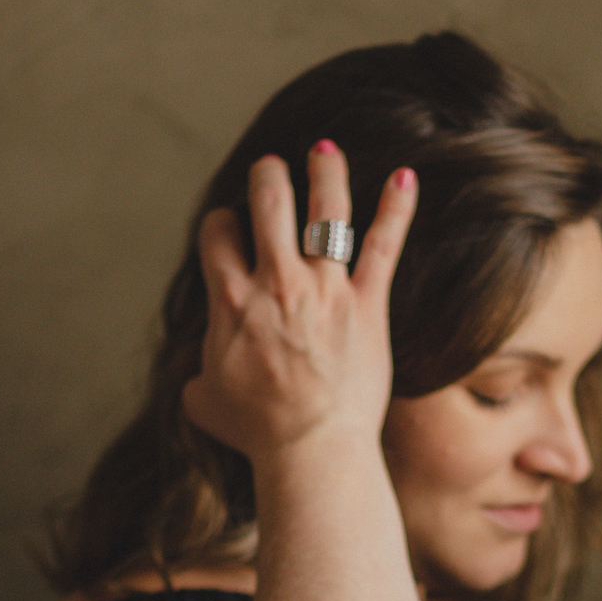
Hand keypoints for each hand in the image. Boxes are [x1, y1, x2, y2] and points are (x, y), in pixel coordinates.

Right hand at [182, 142, 417, 460]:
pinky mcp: (368, 306)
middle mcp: (277, 282)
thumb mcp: (205, 402)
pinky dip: (397, 207)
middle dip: (268, 177)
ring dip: (325, 172)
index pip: (219, 234)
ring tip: (325, 150)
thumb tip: (196, 379)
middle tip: (271, 168)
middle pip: (268, 202)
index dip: (222, 224)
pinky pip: (384, 245)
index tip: (229, 227)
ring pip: (326, 210)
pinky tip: (405, 176)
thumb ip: (197, 376)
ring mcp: (326, 290)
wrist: (312, 450)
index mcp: (230, 299)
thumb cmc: (257, 433)